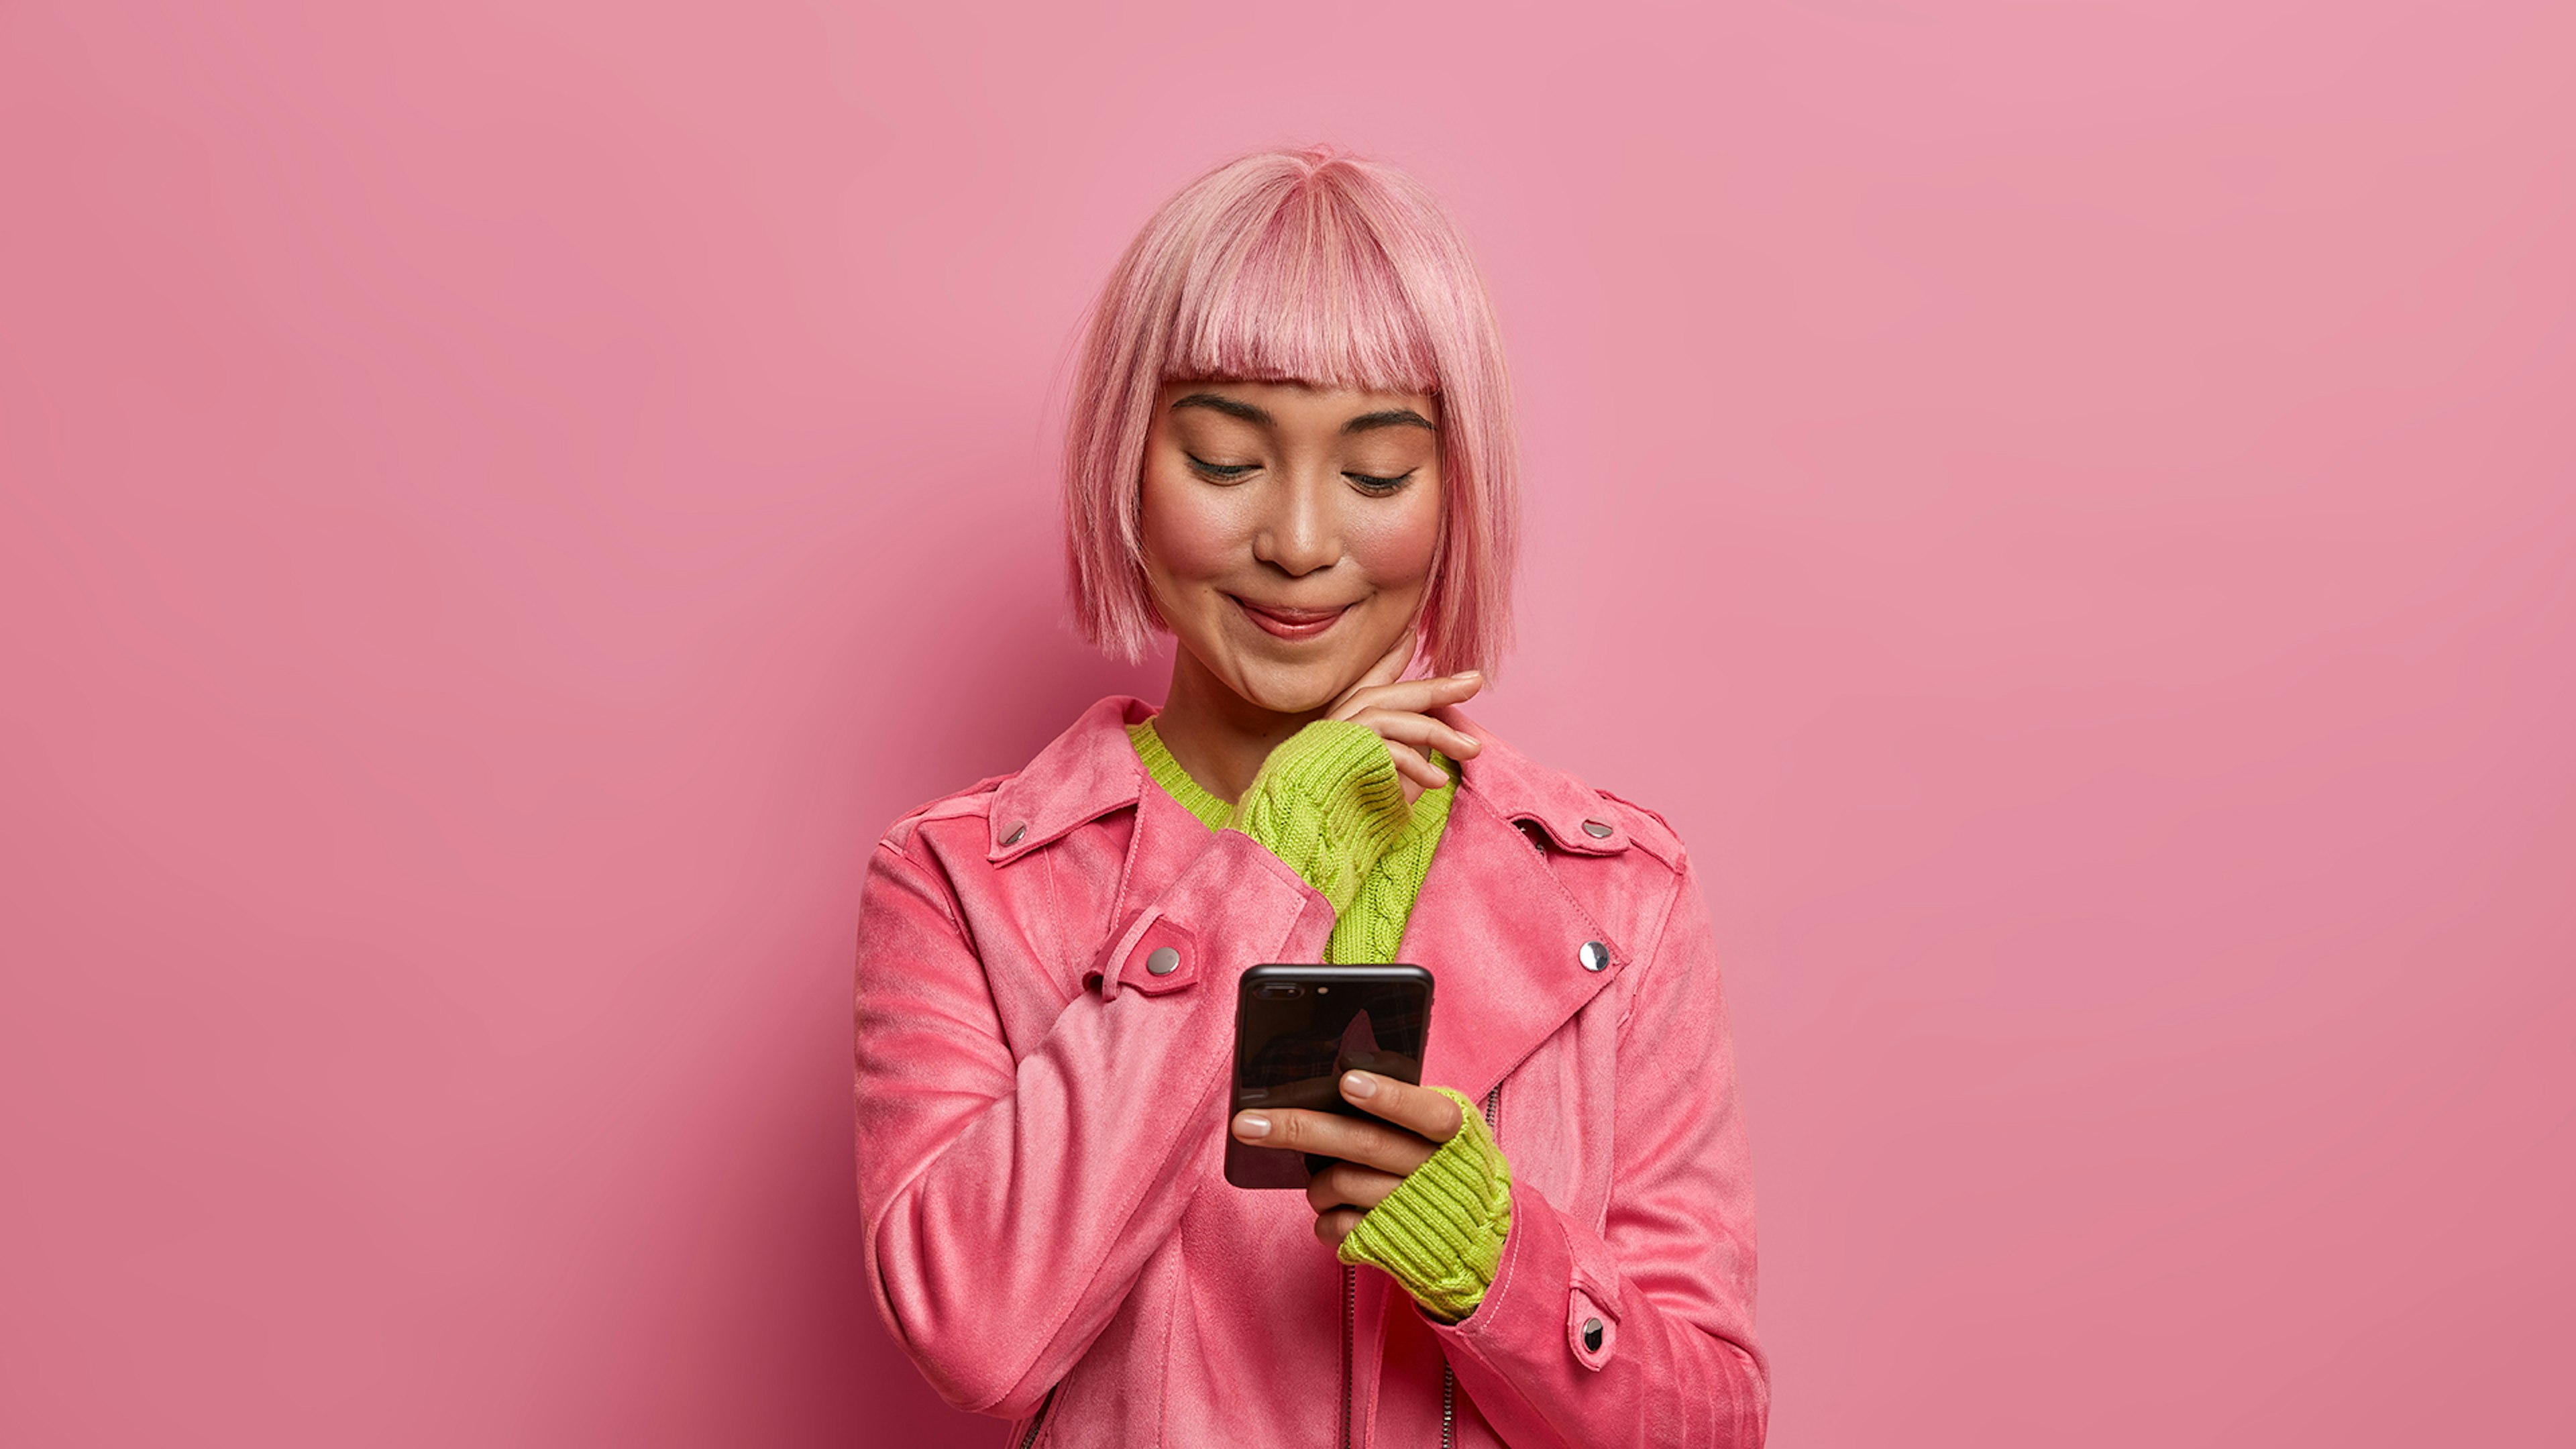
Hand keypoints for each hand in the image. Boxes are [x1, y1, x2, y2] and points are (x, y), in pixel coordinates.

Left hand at [1230, 1070, 1465, 1248]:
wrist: (1472, 1243)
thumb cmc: (1441, 1168)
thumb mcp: (1440, 1133)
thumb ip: (1403, 1112)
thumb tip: (1334, 1086)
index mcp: (1456, 1133)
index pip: (1429, 1113)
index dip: (1390, 1098)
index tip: (1347, 1082)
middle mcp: (1439, 1171)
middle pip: (1364, 1144)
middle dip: (1299, 1128)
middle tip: (1246, 1123)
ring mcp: (1416, 1211)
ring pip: (1343, 1183)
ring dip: (1318, 1185)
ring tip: (1322, 1185)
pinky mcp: (1395, 1246)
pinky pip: (1340, 1227)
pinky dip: (1325, 1220)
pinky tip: (1335, 1214)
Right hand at [1325, 632, 1483, 804]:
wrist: (1302, 829)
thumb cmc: (1347, 809)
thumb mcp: (1387, 776)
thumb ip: (1409, 750)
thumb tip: (1440, 731)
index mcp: (1346, 720)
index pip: (1371, 679)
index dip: (1393, 655)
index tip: (1412, 633)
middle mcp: (1340, 721)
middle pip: (1394, 693)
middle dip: (1438, 686)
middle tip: (1475, 681)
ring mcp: (1340, 735)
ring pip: (1396, 719)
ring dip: (1440, 734)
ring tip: (1473, 750)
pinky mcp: (1344, 755)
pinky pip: (1389, 750)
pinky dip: (1417, 766)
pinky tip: (1437, 782)